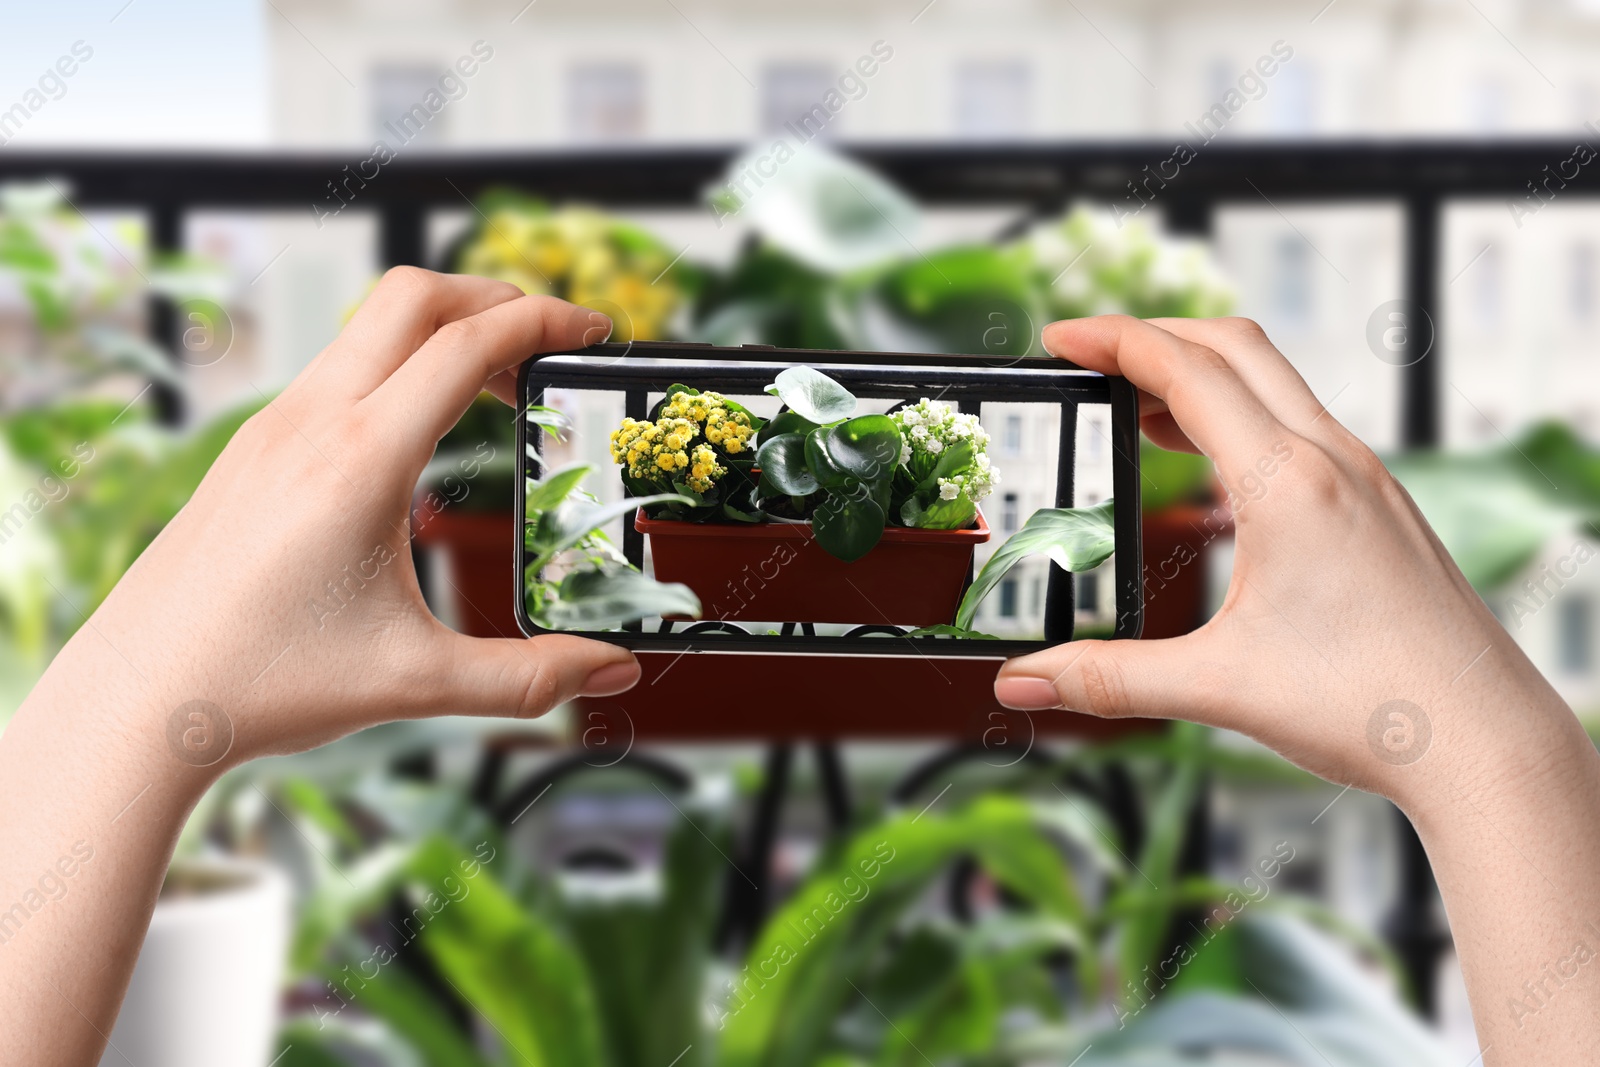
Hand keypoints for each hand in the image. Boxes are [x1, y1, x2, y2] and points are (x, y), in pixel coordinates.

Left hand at [39, 268, 639, 771]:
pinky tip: (420, 431)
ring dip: (442, 330)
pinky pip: (336, 367)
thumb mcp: (417, 682)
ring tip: (498, 387)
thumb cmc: (263, 684)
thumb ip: (531, 678)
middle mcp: (310, 423)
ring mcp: (272, 427)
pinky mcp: (251, 448)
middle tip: (552, 343)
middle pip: (414, 295)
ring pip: (368, 325)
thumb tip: (615, 673)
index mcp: (359, 460)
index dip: (543, 321)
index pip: (466, 344)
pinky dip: (397, 365)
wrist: (137, 700)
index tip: (593, 330)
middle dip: (496, 297)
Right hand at [993, 316, 1599, 1060]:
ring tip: (1138, 407)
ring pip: (1275, 383)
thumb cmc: (1374, 706)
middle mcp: (1333, 461)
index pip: (1186, 371)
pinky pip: (1304, 424)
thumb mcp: (1217, 686)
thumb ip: (1107, 677)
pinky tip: (1219, 468)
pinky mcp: (1382, 506)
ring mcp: (1366, 479)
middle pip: (1233, 347)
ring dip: (1201, 374)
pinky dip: (1245, 416)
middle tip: (1089, 357)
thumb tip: (1020, 682)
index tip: (1058, 339)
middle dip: (1153, 336)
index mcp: (1287, 483)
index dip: (1113, 341)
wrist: (1486, 741)